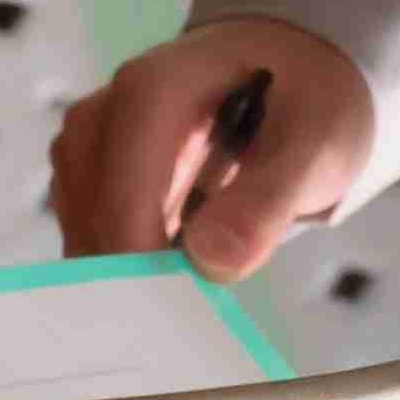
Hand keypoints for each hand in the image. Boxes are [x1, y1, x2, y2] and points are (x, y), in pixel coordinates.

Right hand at [50, 19, 378, 278]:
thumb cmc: (307, 100)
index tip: (166, 308)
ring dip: (123, 269)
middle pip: (91, 207)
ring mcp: (97, 142)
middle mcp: (111, 110)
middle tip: (175, 325)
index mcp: (156, 88)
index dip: (136, 251)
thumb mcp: (316, 143)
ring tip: (179, 303)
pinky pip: (93, 230)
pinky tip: (169, 283)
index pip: (123, 182)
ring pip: (83, 225)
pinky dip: (125, 263)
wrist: (298, 74)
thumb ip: (269, 199)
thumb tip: (211, 261)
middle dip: (126, 269)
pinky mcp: (99, 174)